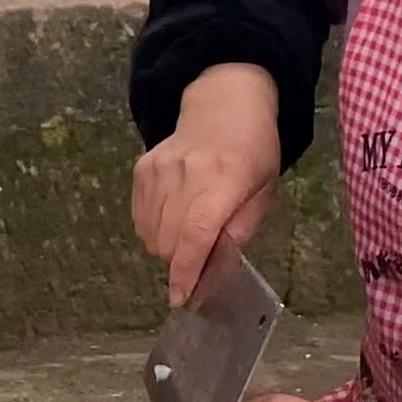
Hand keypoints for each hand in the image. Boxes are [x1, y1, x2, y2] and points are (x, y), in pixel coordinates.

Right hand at [133, 64, 281, 303]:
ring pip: (150, 233)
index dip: (186, 271)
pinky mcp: (142, 168)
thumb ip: (239, 232)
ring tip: (186, 232)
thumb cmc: (253, 152)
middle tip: (198, 256)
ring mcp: (160, 169)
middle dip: (180, 262)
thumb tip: (212, 269)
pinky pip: (139, 217)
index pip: (196, 234)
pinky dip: (152, 229)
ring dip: (166, 246)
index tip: (181, 297)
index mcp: (225, 181)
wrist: (224, 104)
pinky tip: (171, 217)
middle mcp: (187, 174)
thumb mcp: (263, 194)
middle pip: (169, 240)